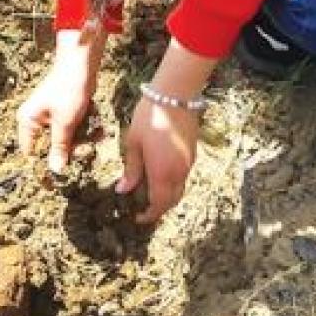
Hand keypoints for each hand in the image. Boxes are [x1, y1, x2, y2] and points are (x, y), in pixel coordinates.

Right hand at [17, 33, 100, 173]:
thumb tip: (55, 171)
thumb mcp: (64, 123)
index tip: (63, 170)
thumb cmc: (68, 90)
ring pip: (66, 138)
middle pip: (52, 146)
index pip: (31, 152)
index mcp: (28, 121)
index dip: (46, 162)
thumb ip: (59, 148)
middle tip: (88, 148)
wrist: (81, 64)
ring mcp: (50, 115)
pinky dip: (86, 127)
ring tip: (98, 133)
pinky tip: (98, 126)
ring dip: (83, 137)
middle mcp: (35, 119)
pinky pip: (74, 127)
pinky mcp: (64, 111)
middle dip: (72, 148)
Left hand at [120, 96, 199, 223]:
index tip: (138, 218)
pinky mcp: (192, 153)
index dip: (150, 215)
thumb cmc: (149, 118)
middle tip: (143, 208)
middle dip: (159, 208)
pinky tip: (160, 175)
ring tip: (149, 192)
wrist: (175, 96)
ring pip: (179, 189)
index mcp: (162, 173)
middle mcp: (179, 173)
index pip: (159, 205)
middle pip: (172, 201)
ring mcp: (189, 163)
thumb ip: (131, 169)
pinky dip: (172, 183)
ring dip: (167, 196)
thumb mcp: (133, 143)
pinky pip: (183, 176)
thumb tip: (123, 190)